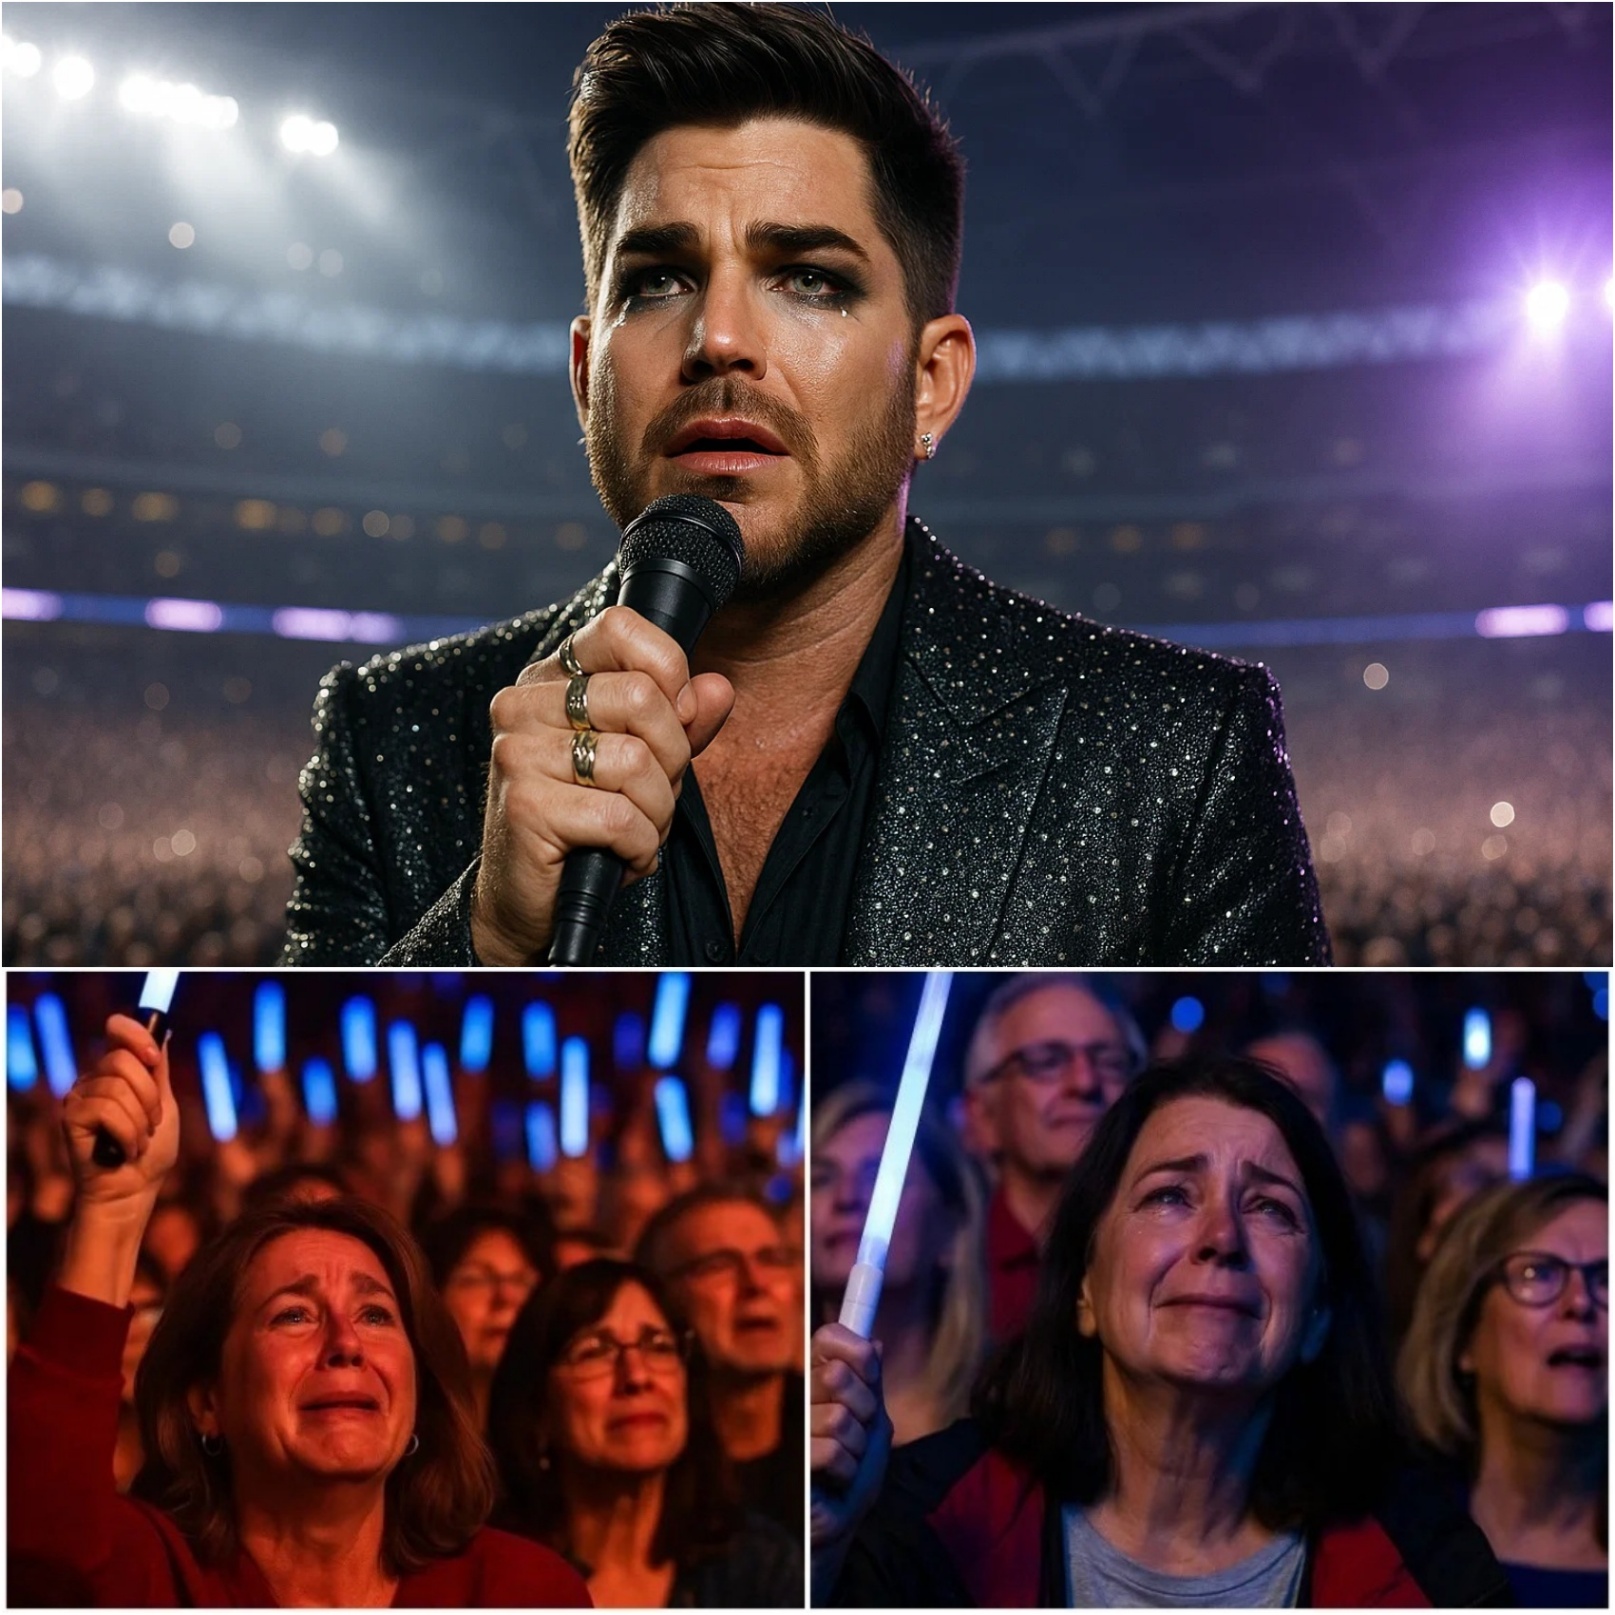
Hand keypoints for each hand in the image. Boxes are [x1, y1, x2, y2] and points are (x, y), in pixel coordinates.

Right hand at [61, 1014, 177, 1206]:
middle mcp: (94, 1078)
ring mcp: (79, 1096)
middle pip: (124, 1059)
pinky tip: (125, 1151)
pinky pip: (106, 1110)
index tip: (155, 1058)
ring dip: (140, 1121)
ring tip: (139, 1141)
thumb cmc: (151, 1150)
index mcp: (117, 1070)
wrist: (135, 1190)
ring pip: (118, 1088)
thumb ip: (158, 1070)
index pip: (117, 1028)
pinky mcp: (71, 1116)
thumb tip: (164, 1031)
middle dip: (149, 1096)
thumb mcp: (163, 1103)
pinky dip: (127, 1134)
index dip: (137, 1034)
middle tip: (153, 1123)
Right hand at [471, 606, 733, 964]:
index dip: (668, 673)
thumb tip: (718, 689)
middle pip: (641, 696)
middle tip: (650, 796)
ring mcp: (518, 752)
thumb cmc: (586, 825)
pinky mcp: (525, 804)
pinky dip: (639, 846)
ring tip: (633, 831)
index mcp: (550, 680)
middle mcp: (523, 705)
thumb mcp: (645, 764)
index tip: (673, 720)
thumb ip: (682, 722)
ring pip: (636, 760)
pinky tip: (619, 855)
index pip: (619, 628)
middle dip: (671, 759)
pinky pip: (620, 816)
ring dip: (655, 811)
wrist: (530, 901)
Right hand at [810, 1322, 891, 1553]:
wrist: (842, 1521)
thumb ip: (871, 1383)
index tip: (868, 1374)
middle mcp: (798, 1396)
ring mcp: (790, 1426)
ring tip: (846, 1461)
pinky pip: (832, 1450)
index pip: (828, 1337)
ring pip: (839, 1417)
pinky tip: (836, 1480)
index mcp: (817, 1380)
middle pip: (838, 1374)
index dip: (855, 1351)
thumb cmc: (856, 1473)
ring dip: (856, 1447)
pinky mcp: (789, 1459)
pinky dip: (847, 1470)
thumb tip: (874, 1341)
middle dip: (864, 1408)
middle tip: (858, 1431)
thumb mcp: (873, 1422)